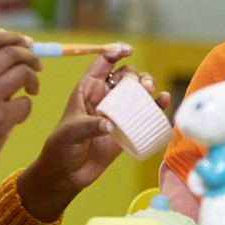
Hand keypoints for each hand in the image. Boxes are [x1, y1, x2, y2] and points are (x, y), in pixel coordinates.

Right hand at [0, 30, 43, 224]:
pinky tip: (15, 118)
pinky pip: (26, 103)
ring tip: (31, 91)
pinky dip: (26, 108)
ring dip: (34, 81)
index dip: (15, 38)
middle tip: (39, 67)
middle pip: (12, 53)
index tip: (29, 43)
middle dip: (32, 57)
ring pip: (24, 73)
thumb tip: (5, 35)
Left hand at [16, 46, 169, 221]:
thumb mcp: (71, 132)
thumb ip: (89, 125)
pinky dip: (157, 104)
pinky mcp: (128, 127)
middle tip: (140, 86)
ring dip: (147, 85)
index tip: (128, 50)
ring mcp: (118, 111)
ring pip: (138, 90)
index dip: (115, 51)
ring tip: (150, 91)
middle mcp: (105, 96)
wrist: (68, 174)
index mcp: (87, 89)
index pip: (103, 62)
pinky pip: (146, 111)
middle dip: (136, 74)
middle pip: (126, 74)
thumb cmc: (62, 148)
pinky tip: (163, 100)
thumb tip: (109, 124)